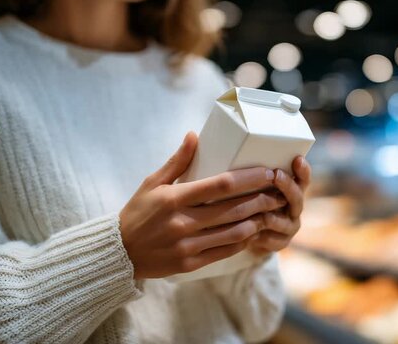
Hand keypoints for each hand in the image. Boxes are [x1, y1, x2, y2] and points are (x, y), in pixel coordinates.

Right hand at [119, 132, 286, 278]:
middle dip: (261, 199)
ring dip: (257, 220)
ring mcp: (187, 246)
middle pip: (233, 209)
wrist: (119, 252)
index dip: (249, 179)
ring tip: (271, 210)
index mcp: (174, 198)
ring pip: (234, 232)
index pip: (220, 185)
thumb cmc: (137, 213)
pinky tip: (253, 230)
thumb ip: (177, 161)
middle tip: (279, 190)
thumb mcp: (152, 183)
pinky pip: (225, 251)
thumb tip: (194, 135)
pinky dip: (243, 240)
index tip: (267, 172)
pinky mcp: (190, 263)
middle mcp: (182, 222)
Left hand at [248, 156, 310, 254]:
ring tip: (264, 213)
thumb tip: (243, 164)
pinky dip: (261, 236)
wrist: (246, 233)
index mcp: (292, 190)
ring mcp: (289, 226)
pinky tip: (250, 234)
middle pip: (296, 197)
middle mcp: (294, 207)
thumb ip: (256, 178)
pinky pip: (272, 239)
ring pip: (283, 221)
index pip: (302, 178)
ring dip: (272, 217)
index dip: (302, 170)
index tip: (298, 159)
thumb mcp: (253, 187)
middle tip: (276, 175)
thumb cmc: (248, 202)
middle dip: (286, 185)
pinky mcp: (281, 243)